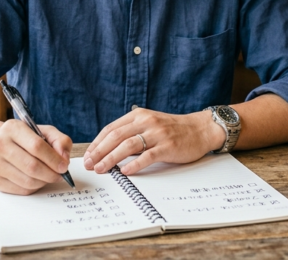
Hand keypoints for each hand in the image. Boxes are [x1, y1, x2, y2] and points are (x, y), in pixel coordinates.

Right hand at [0, 119, 72, 194]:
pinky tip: (36, 180)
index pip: (37, 146)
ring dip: (43, 182)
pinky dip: (34, 187)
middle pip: (32, 166)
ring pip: (27, 181)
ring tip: (48, 176)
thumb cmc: (23, 138)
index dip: (54, 159)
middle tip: (59, 175)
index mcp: (12, 128)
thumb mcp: (43, 131)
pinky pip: (21, 190)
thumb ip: (60, 140)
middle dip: (51, 174)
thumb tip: (64, 158)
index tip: (64, 166)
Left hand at [83, 108, 222, 175]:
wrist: (200, 129)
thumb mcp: (149, 125)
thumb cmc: (172, 130)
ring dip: (112, 158)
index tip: (88, 156)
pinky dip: (135, 164)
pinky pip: (148, 155)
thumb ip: (131, 132)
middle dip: (100, 151)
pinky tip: (124, 171)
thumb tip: (107, 150)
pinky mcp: (168, 146)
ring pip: (128, 145)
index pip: (111, 128)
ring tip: (102, 169)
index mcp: (138, 115)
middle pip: (116, 136)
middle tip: (89, 164)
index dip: (97, 143)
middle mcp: (146, 122)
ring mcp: (157, 133)